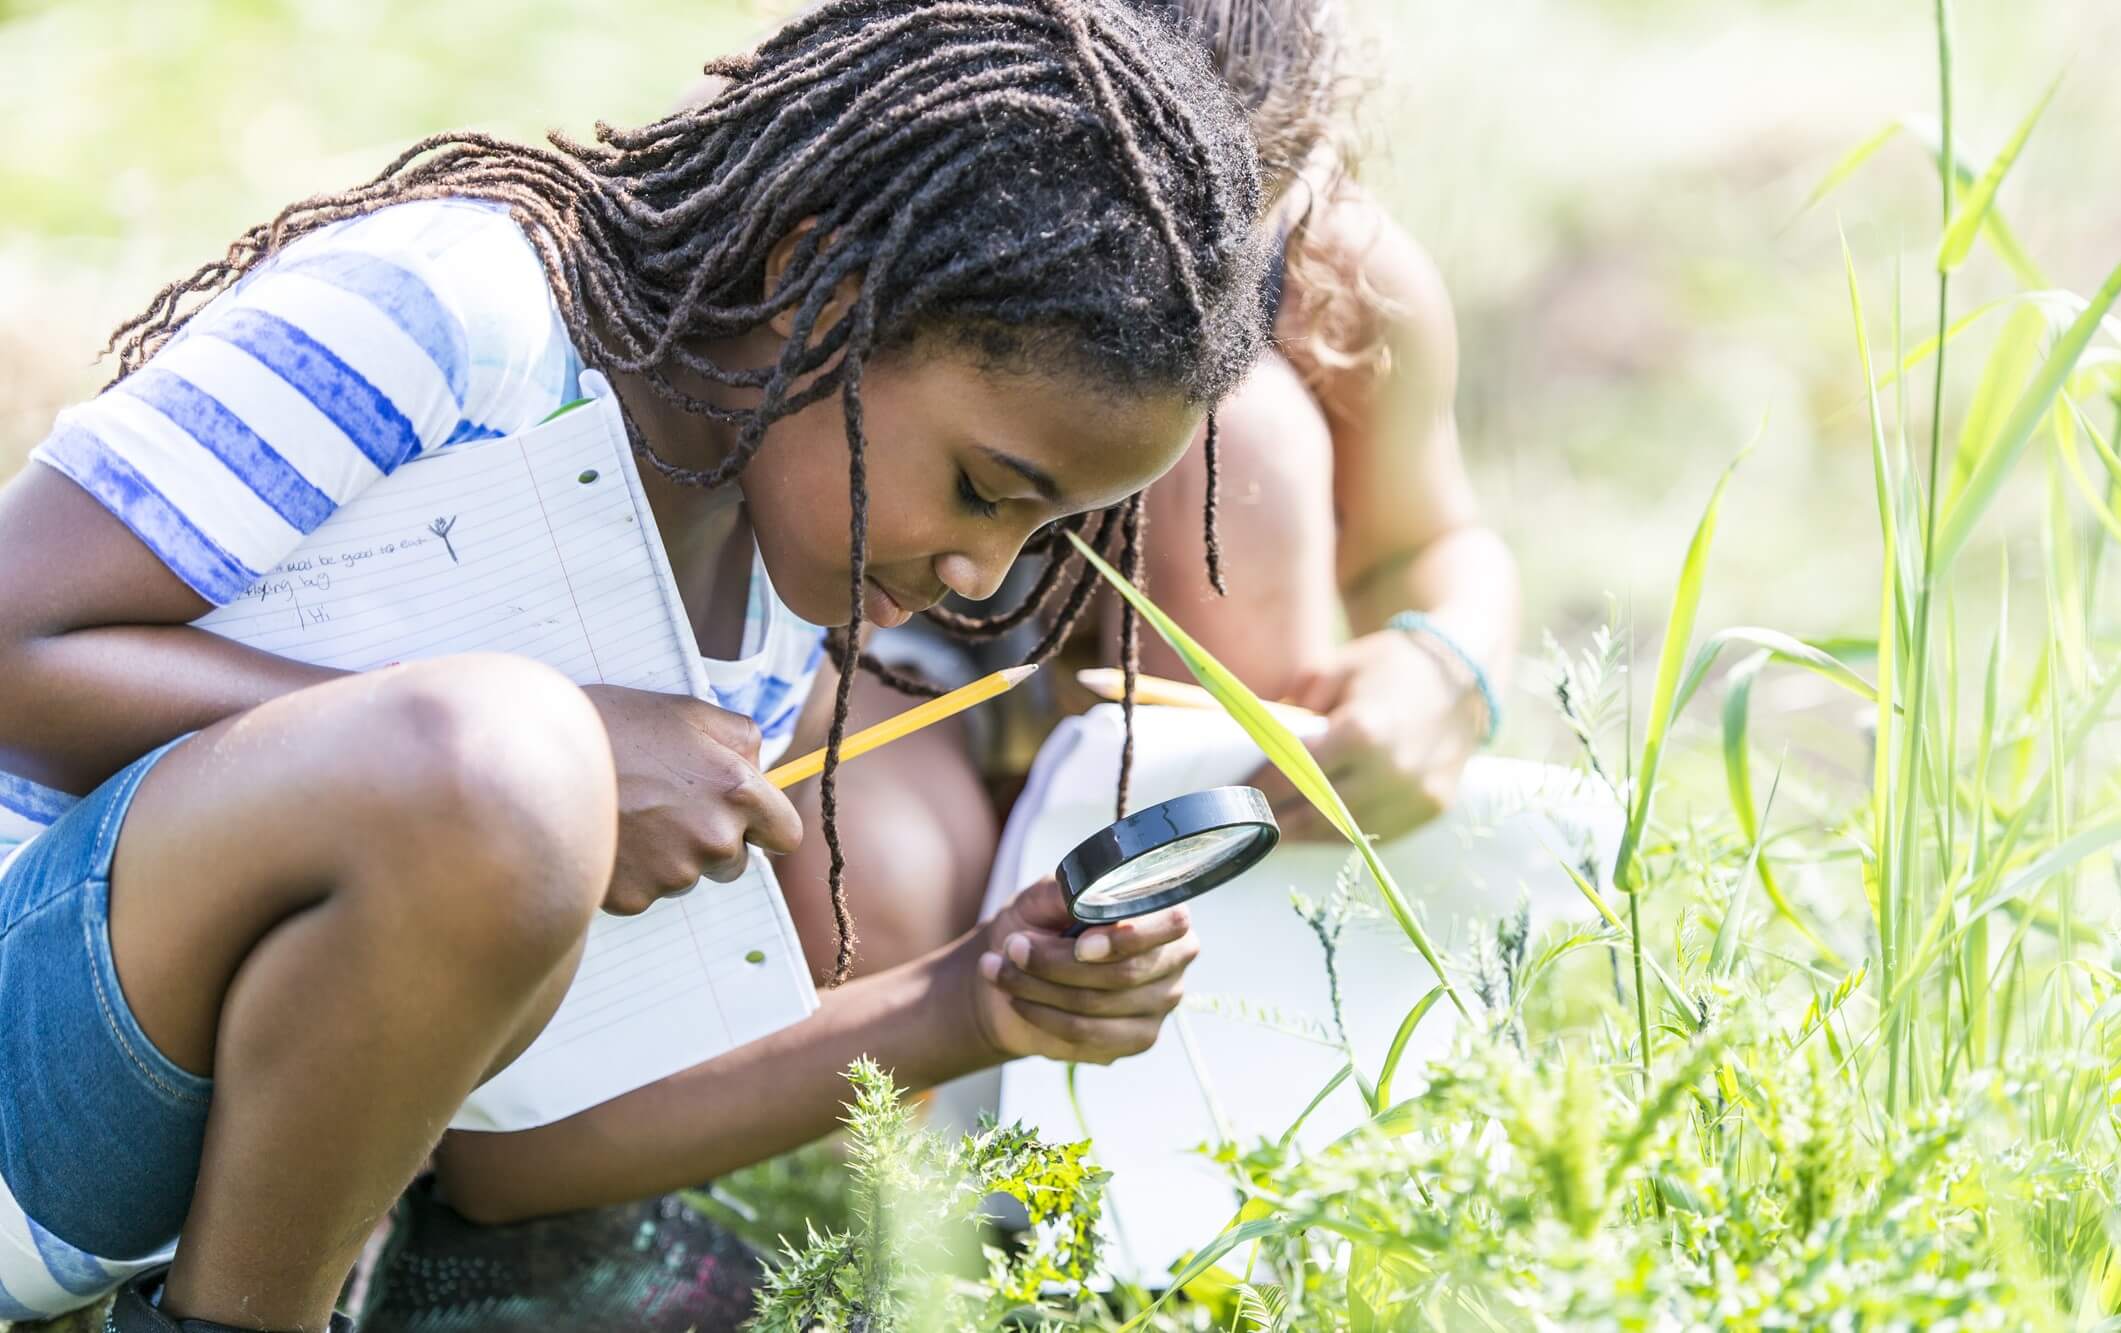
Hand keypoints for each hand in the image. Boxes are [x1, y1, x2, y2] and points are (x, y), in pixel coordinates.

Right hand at [582, 684, 803, 914]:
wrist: (537, 760)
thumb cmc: (612, 727)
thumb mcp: (686, 711)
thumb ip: (740, 737)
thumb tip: (760, 765)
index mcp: (737, 792)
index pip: (787, 835)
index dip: (765, 826)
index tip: (746, 819)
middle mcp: (715, 839)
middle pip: (735, 861)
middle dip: (712, 840)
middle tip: (667, 806)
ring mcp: (674, 874)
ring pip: (687, 875)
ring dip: (669, 854)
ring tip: (628, 814)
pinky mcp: (635, 897)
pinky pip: (646, 891)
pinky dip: (631, 870)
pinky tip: (608, 836)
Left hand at [959, 878, 1199, 1064]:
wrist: (1018, 975)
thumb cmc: (1038, 925)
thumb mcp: (1043, 898)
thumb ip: (1066, 891)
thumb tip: (1081, 895)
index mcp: (1165, 917)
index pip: (1170, 926)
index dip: (1125, 938)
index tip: (1080, 945)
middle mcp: (1171, 964)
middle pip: (1125, 973)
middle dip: (1058, 963)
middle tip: (1012, 947)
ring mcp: (1157, 1008)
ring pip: (1098, 1005)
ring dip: (1038, 988)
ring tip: (997, 969)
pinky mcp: (1134, 1041)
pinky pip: (1085, 1035)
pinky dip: (1042, 1016)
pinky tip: (1018, 999)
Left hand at [1250, 628, 1486, 842]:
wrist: (1464, 675)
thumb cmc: (1391, 666)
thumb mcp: (1336, 669)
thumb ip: (1295, 706)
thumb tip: (1260, 743)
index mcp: (1363, 731)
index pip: (1294, 774)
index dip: (1259, 789)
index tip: (1233, 794)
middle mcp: (1392, 771)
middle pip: (1314, 812)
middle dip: (1274, 819)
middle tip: (1243, 822)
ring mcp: (1415, 796)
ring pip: (1343, 832)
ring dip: (1303, 835)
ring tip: (1272, 831)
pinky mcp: (1432, 809)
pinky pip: (1375, 834)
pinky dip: (1340, 834)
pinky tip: (1314, 828)